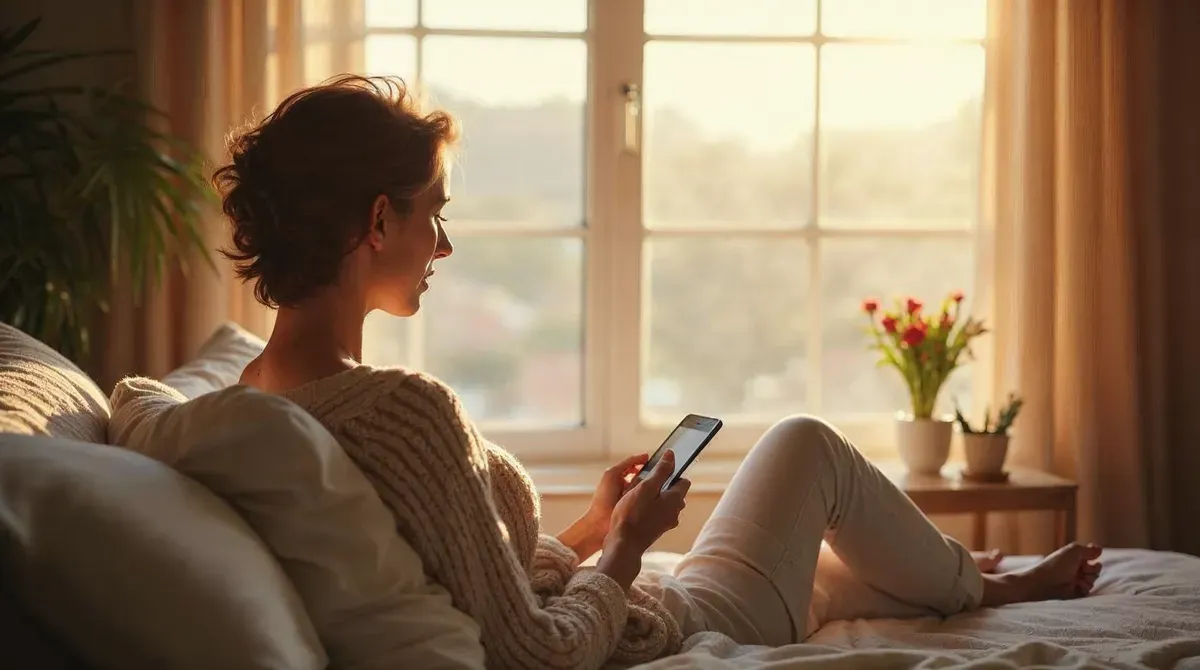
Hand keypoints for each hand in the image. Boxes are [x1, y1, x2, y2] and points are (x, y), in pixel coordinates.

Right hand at [595, 451, 689, 590]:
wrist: (624, 544)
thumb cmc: (633, 514)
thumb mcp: (646, 487)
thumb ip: (661, 471)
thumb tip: (671, 455)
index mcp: (676, 499)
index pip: (683, 480)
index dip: (672, 473)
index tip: (657, 470)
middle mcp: (675, 512)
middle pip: (673, 492)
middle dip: (661, 484)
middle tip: (643, 483)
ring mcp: (666, 523)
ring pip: (663, 503)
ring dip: (653, 497)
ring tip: (636, 495)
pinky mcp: (656, 530)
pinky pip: (656, 513)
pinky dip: (649, 507)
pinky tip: (635, 508)